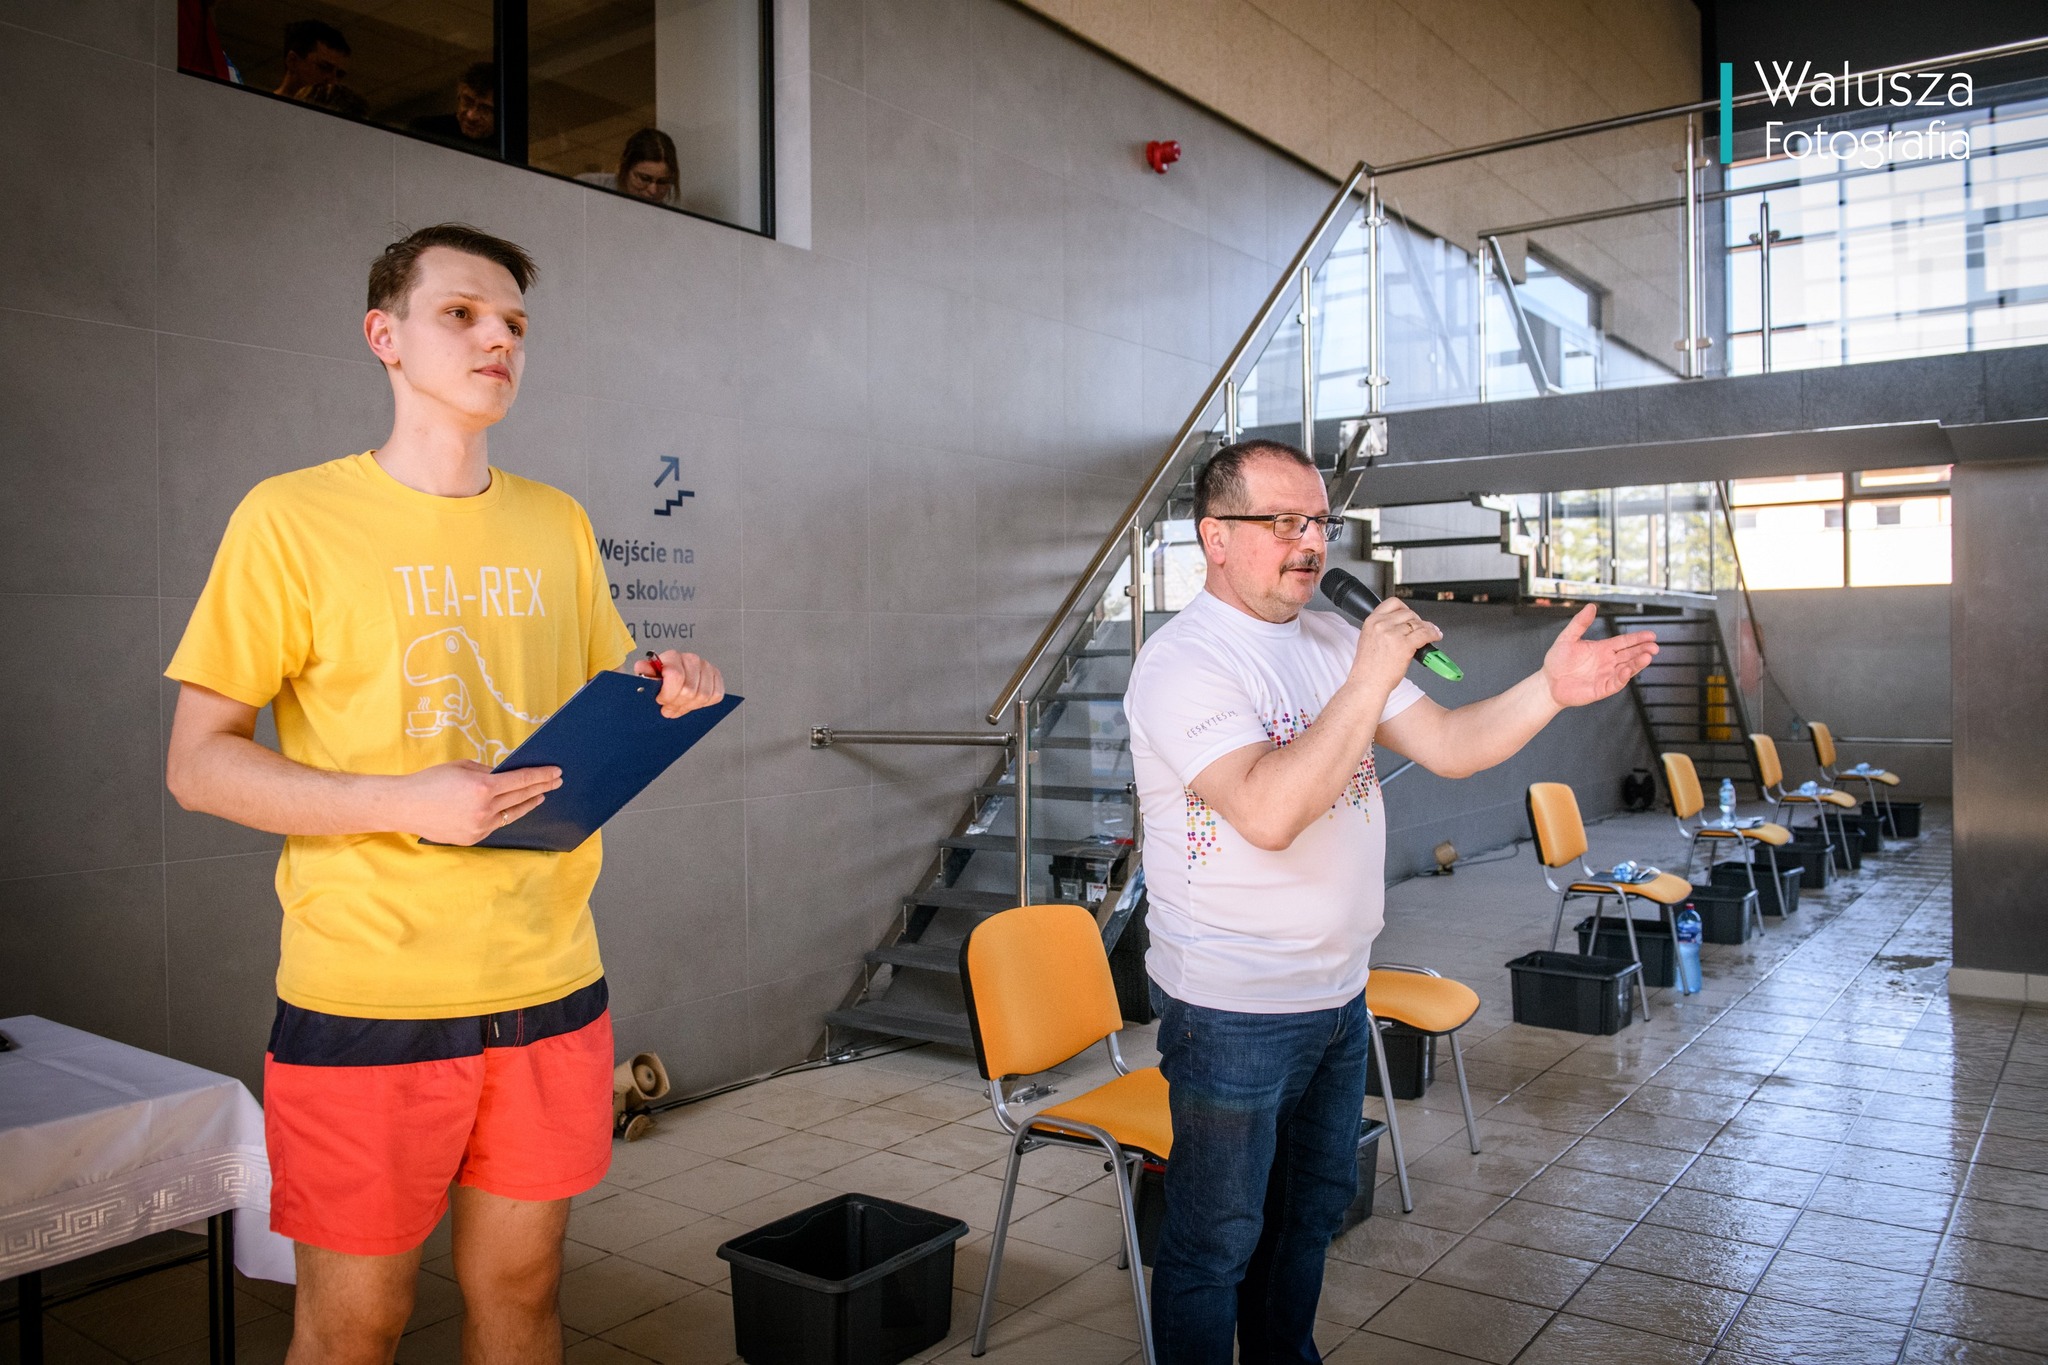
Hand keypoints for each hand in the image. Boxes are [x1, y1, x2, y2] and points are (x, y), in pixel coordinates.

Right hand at [390, 760, 560, 844]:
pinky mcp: (473, 838)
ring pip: (512, 814)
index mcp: (483, 787)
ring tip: (540, 796)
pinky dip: (504, 815)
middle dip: (541, 787)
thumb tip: (508, 776)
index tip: (556, 772)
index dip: (541, 775)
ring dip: (528, 803)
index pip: (522, 780)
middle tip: (556, 781)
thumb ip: (488, 772)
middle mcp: (485, 809)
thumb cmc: (431, 781)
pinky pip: (495, 825)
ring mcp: (479, 827)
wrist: (405, 806)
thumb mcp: (462, 767)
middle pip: (522, 797)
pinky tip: (513, 808)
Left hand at [636, 650, 725, 718]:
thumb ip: (644, 673)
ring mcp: (706, 667)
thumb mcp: (648, 677)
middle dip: (677, 704)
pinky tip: (693, 701)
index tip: (661, 700)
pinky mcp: (716, 676)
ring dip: (690, 706)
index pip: (676, 677)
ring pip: (703, 695)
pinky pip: (716, 694)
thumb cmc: (660, 679)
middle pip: (689, 690)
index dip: (668, 694)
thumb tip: (642, 667)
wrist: (672, 678)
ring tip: (679, 705)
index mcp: (673, 657)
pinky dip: (704, 703)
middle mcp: (691, 659)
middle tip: (668, 707)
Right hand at [1347, 596, 1442, 695]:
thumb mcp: (1368, 640)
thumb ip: (1382, 630)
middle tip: (1421, 628)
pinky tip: (1436, 636)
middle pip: (1408, 613)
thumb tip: (1400, 627)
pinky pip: (1425, 633)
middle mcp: (1381, 624)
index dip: (1405, 608)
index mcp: (1371, 621)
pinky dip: (1434, 634)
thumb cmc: (1368, 669)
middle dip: (1417, 620)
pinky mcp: (1404, 645)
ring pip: (1418, 623)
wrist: (1367, 684)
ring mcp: (1393, 634)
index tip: (1410, 616)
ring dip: (1428, 627)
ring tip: (1432, 633)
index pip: (1393, 603)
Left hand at [1543, 605, 1658, 706]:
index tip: (1651, 635)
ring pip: (1627, 668)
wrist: (1548, 682)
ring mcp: (1606, 675)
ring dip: (1637, 663)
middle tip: (1654, 646)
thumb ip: (1580, 623)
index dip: (1638, 638)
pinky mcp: (1602, 688)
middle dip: (1643, 650)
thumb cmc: (1557, 661)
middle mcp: (1608, 662)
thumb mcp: (1567, 638)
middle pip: (1630, 654)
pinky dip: (1623, 677)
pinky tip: (1627, 669)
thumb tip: (1591, 606)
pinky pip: (1616, 682)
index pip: (1624, 642)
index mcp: (1602, 649)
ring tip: (1647, 656)